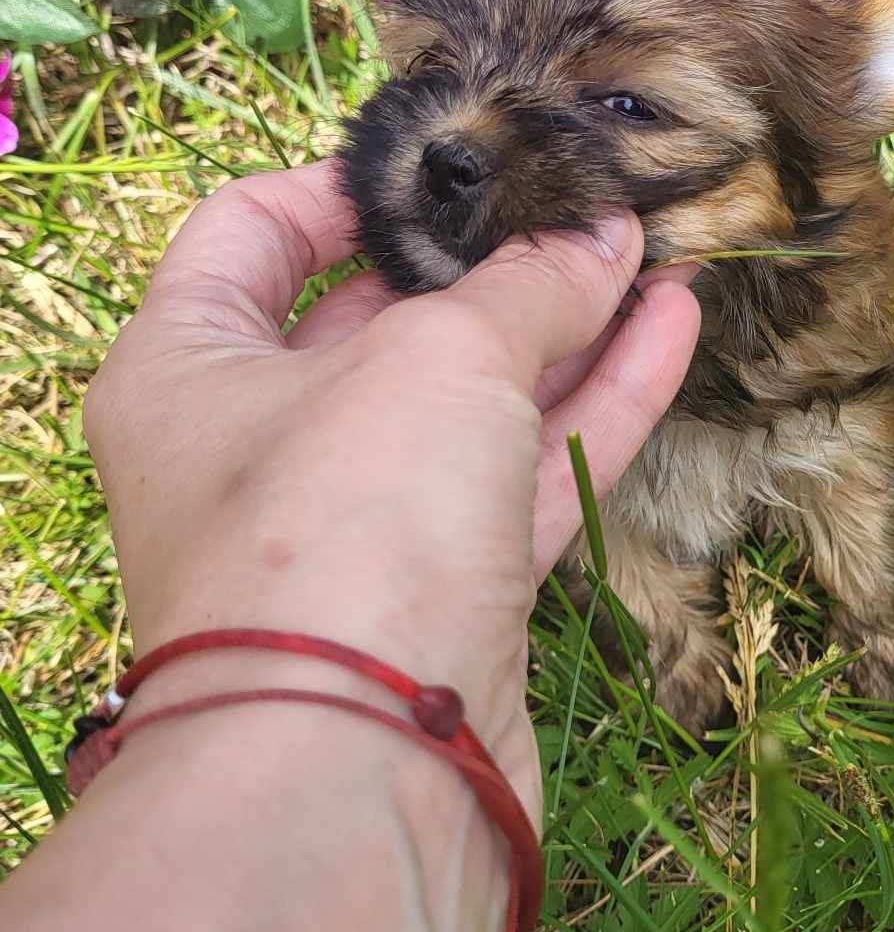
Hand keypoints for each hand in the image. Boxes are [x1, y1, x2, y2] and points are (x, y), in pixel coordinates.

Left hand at [83, 159, 700, 818]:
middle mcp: (255, 446)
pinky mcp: (444, 593)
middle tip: (580, 201)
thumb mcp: (436, 361)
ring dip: (560, 328)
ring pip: (467, 402)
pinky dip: (591, 405)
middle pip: (374, 318)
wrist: (362, 768)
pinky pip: (521, 474)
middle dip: (484, 259)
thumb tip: (603, 237)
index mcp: (186, 365)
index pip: (251, 231)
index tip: (452, 162)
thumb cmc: (347, 519)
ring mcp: (355, 527)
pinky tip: (669, 327)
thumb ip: (527, 286)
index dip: (351, 184)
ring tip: (651, 249)